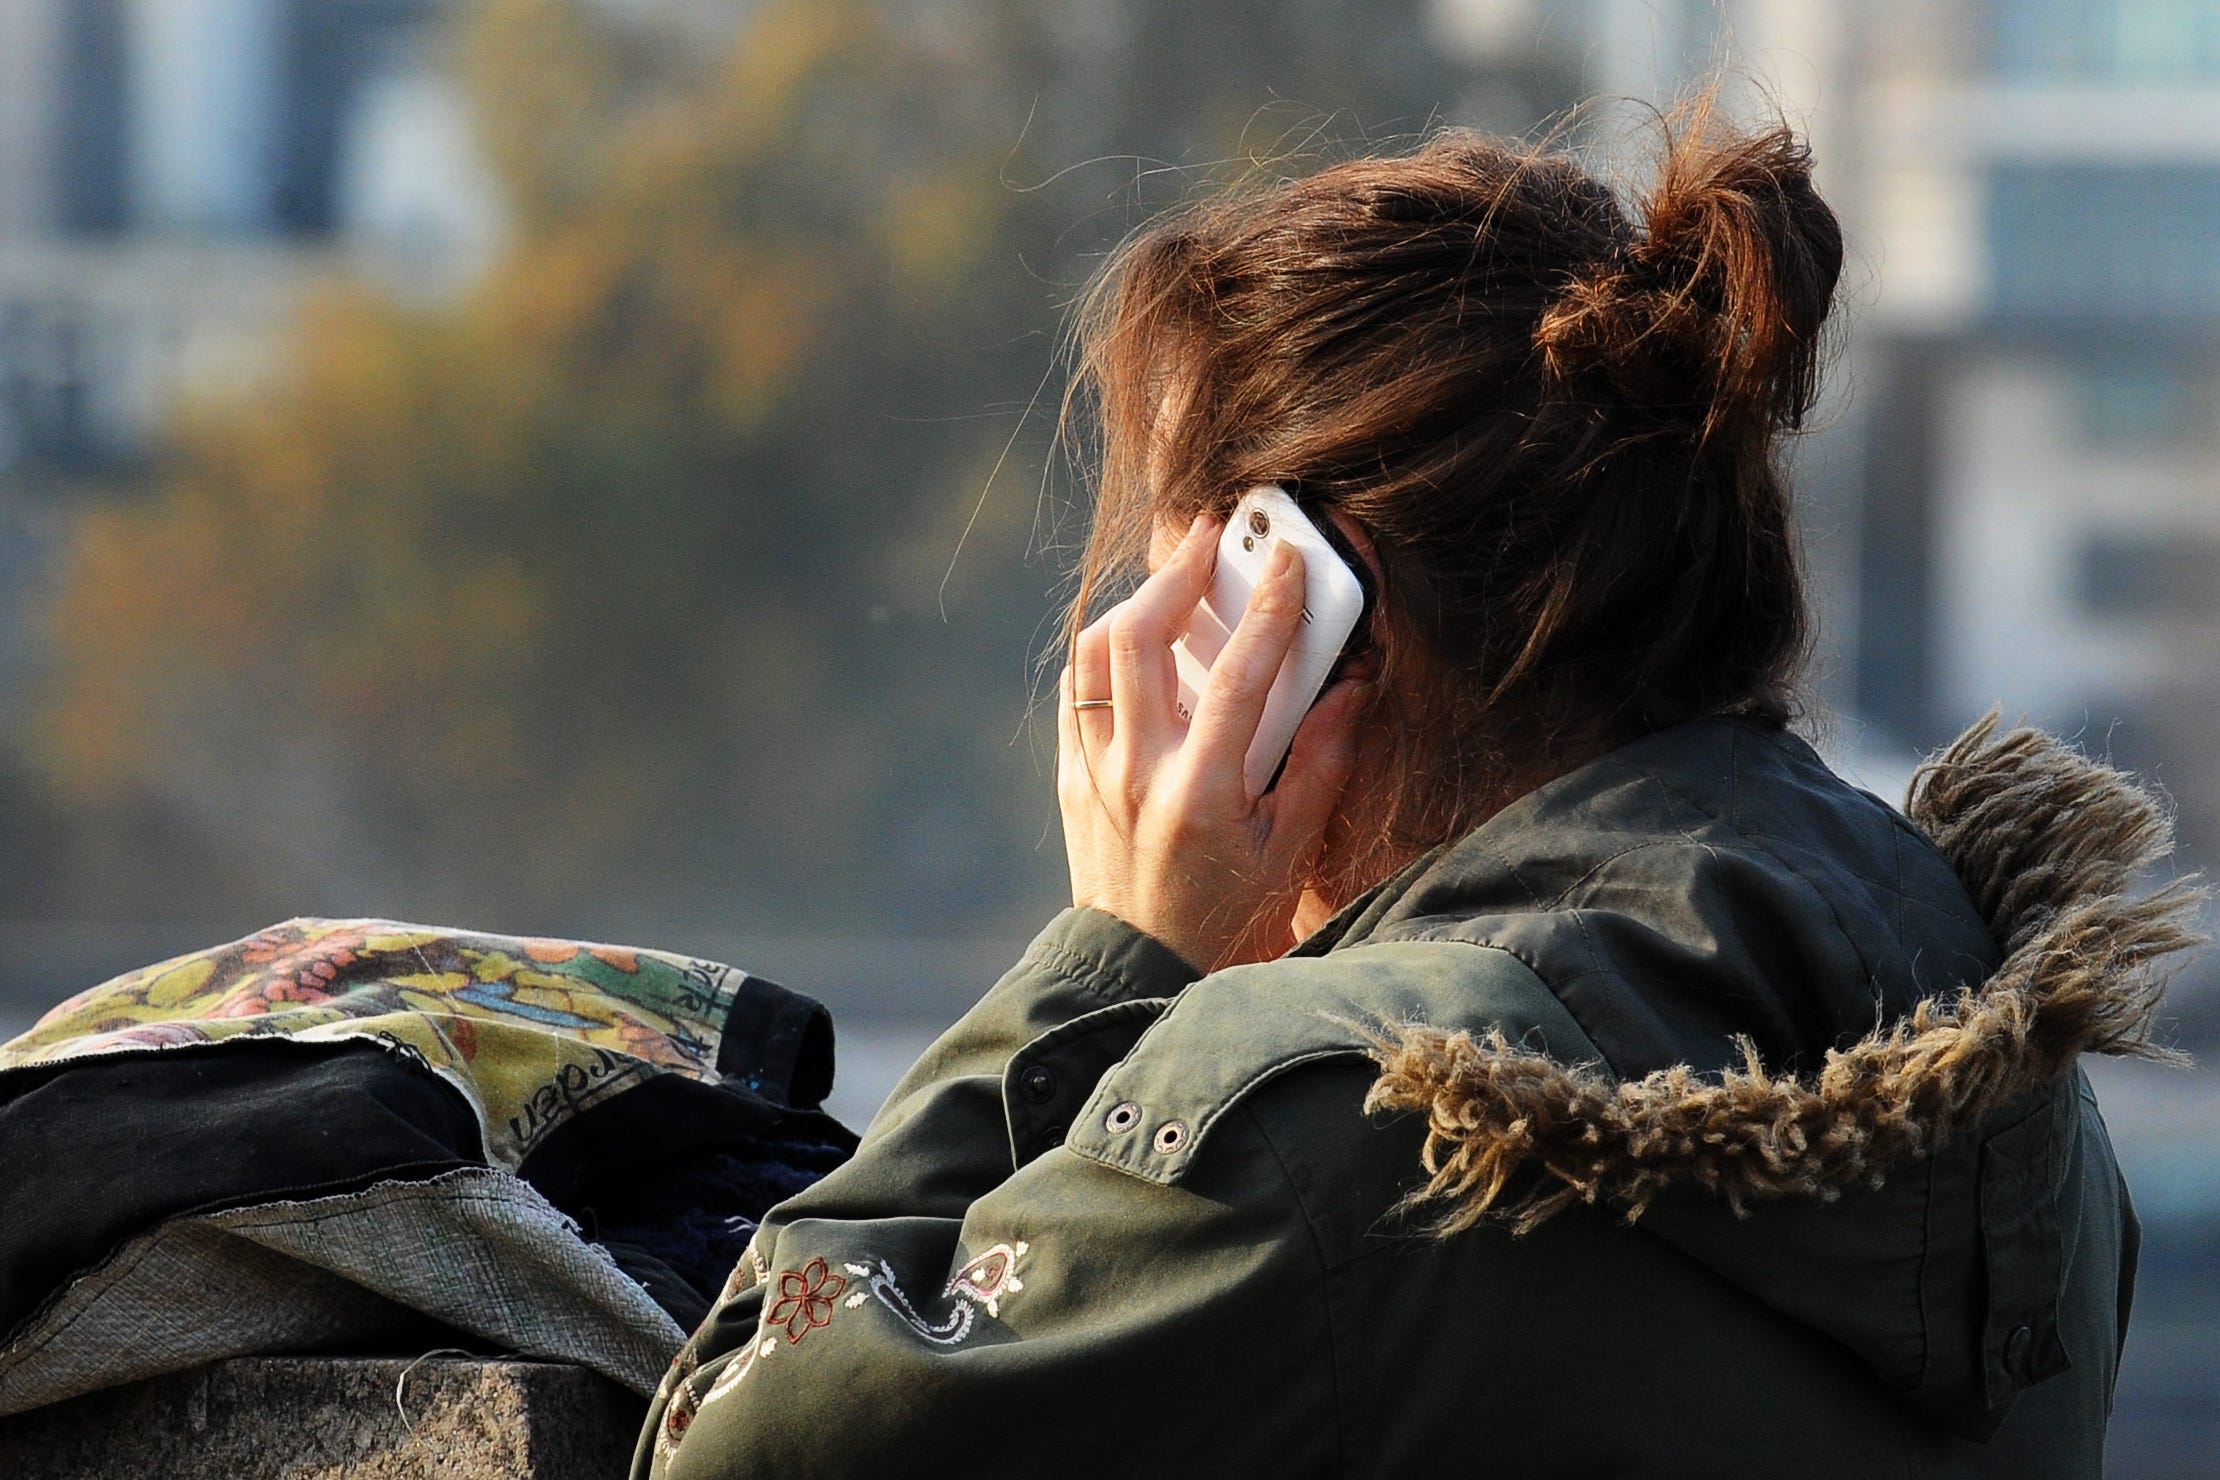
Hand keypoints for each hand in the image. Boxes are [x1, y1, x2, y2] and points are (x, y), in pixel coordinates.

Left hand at [1058, 513, 1368, 971]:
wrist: (1143, 980)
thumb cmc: (1230, 919)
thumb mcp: (1292, 851)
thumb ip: (1322, 763)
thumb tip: (1352, 685)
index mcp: (1202, 794)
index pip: (1240, 675)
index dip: (1269, 607)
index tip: (1288, 559)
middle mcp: (1138, 775)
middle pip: (1140, 638)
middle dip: (1178, 573)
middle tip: (1213, 537)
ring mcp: (1095, 775)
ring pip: (1096, 654)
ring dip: (1135, 604)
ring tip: (1175, 581)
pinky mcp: (1073, 781)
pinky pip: (1078, 690)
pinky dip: (1106, 652)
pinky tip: (1138, 641)